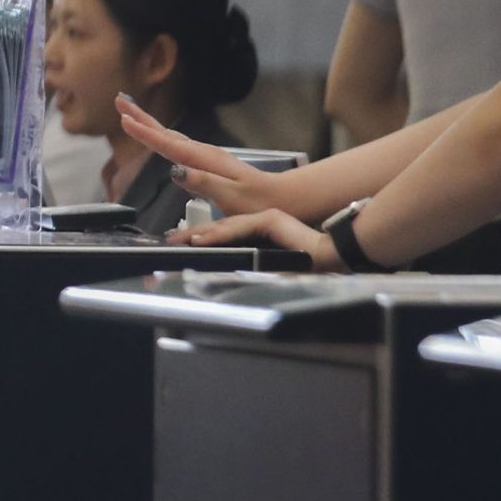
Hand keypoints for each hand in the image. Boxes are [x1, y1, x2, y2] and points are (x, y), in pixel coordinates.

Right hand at [115, 100, 306, 220]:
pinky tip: (159, 137)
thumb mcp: (231, 196)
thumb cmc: (259, 202)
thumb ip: (203, 183)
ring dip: (149, 125)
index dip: (145, 133)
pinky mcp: (208, 162)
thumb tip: (175, 170)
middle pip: (166, 133)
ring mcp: (207, 157)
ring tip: (129, 114)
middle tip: (119, 100)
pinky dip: (162, 137)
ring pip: (171, 137)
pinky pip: (178, 145)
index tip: (124, 120)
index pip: (168, 144)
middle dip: (141, 117)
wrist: (283, 198)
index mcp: (206, 160)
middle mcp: (204, 154)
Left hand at [181, 204, 335, 266]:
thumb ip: (244, 273)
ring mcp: (264, 220)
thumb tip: (217, 283)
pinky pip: (241, 226)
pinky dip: (222, 233)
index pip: (222, 241)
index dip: (200, 244)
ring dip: (203, 234)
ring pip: (226, 227)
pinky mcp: (272, 218)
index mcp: (255, 242)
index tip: (178, 250)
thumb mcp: (264, 274)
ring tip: (182, 241)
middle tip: (170, 243)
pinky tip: (204, 240)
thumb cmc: (303, 271)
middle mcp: (257, 228)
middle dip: (193, 237)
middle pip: (219, 231)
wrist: (331, 261)